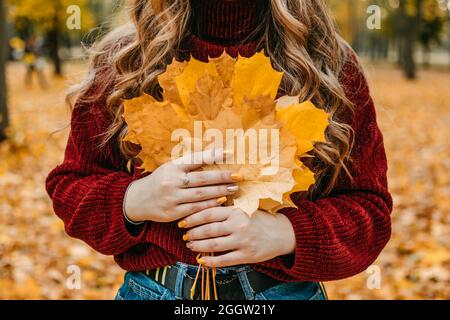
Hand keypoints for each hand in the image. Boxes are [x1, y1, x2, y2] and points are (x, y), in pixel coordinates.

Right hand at [124, 150, 241, 222]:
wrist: (138, 200)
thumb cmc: (161, 180)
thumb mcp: (171, 167)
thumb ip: (190, 163)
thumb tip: (216, 155)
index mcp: (172, 167)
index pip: (195, 159)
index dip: (213, 156)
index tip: (229, 153)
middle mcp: (172, 181)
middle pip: (202, 178)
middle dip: (222, 177)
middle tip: (238, 176)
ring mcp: (172, 198)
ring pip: (201, 195)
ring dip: (220, 192)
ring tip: (234, 189)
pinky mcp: (173, 212)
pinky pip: (195, 208)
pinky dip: (210, 205)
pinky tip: (222, 201)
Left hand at [180, 207, 295, 266]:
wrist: (283, 233)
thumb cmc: (261, 218)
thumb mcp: (245, 207)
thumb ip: (227, 208)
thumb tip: (202, 206)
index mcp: (237, 210)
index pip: (209, 213)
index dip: (193, 218)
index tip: (183, 221)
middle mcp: (239, 225)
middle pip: (209, 230)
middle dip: (193, 233)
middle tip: (184, 234)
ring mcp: (243, 241)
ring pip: (214, 245)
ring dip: (198, 246)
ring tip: (190, 245)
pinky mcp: (247, 255)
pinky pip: (224, 260)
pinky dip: (211, 262)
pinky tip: (201, 261)